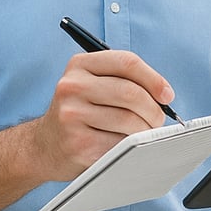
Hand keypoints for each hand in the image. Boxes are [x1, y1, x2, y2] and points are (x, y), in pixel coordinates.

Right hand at [34, 50, 174, 180]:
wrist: (43, 146)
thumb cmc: (79, 113)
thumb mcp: (91, 85)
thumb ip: (123, 80)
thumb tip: (165, 95)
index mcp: (79, 65)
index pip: (127, 62)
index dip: (154, 78)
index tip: (167, 94)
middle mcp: (72, 86)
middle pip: (130, 93)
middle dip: (154, 109)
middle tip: (159, 120)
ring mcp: (72, 116)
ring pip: (128, 120)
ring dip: (146, 130)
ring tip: (146, 134)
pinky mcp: (77, 144)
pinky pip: (119, 144)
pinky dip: (131, 147)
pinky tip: (128, 148)